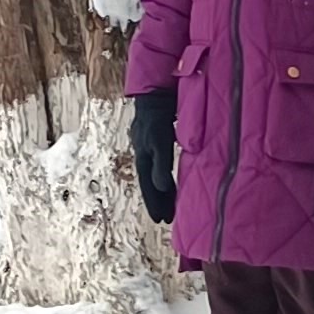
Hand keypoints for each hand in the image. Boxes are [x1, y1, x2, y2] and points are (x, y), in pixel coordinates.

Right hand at [130, 89, 179, 223]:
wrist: (155, 94)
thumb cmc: (157, 118)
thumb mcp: (159, 141)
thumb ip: (161, 164)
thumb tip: (162, 188)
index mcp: (142, 158)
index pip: (148, 186)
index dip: (154, 203)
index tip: (160, 220)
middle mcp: (144, 154)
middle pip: (151, 183)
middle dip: (158, 200)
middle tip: (166, 218)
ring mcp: (149, 146)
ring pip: (155, 174)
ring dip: (163, 190)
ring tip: (169, 205)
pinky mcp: (157, 138)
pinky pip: (160, 164)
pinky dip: (165, 175)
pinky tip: (170, 179)